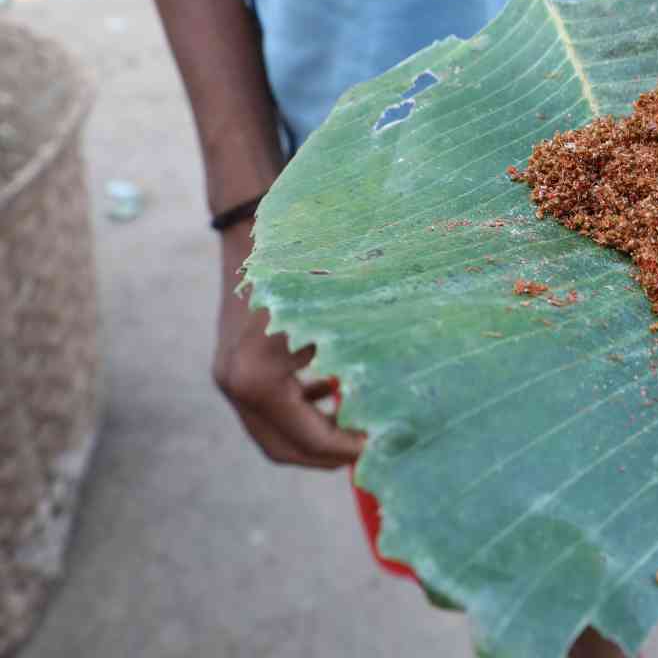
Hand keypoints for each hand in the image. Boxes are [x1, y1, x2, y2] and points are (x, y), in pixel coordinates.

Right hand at [213, 221, 364, 467]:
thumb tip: (399, 413)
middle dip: (328, 456)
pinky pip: (265, 410)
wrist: (255, 230)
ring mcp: (228, 377)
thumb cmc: (309, 267)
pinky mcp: (232, 367)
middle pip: (283, 448)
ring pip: (272, 433)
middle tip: (370, 450)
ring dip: (313, 437)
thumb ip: (362, 364)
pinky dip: (298, 413)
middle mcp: (235, 384)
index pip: (308, 438)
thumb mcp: (342, 316)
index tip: (380, 447)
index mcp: (259, 378)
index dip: (347, 450)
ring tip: (358, 429)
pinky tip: (331, 396)